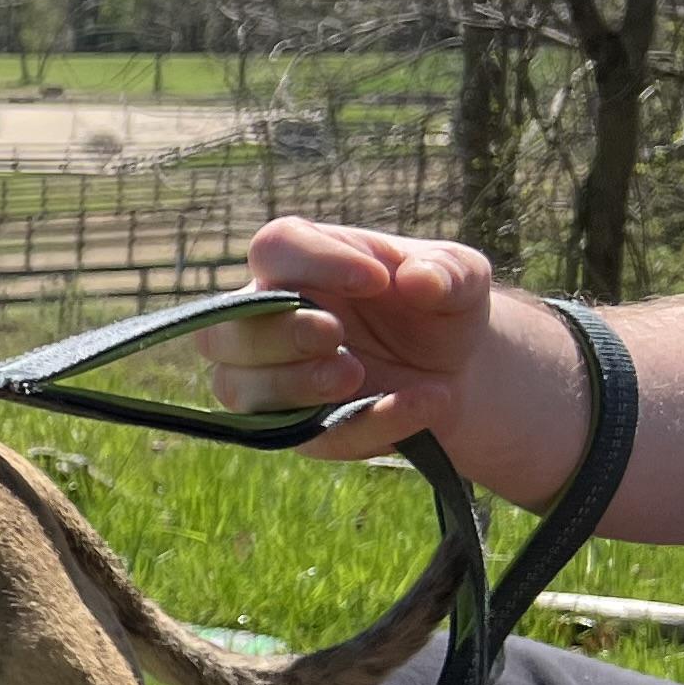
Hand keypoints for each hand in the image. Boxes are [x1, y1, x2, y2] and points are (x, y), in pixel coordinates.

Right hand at [202, 217, 502, 460]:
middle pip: (221, 328)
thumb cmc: (439, 305)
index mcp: (299, 263)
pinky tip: (419, 404)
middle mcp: (266, 321)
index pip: (275, 248)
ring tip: (356, 375)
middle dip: (274, 333)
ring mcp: (270, 381)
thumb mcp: (462, 278)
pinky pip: (304, 436)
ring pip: (237, 387)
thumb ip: (448, 272)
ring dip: (293, 384)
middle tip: (334, 333)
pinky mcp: (295, 430)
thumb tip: (419, 281)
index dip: (313, 262)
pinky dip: (362, 424)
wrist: (456, 369)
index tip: (375, 280)